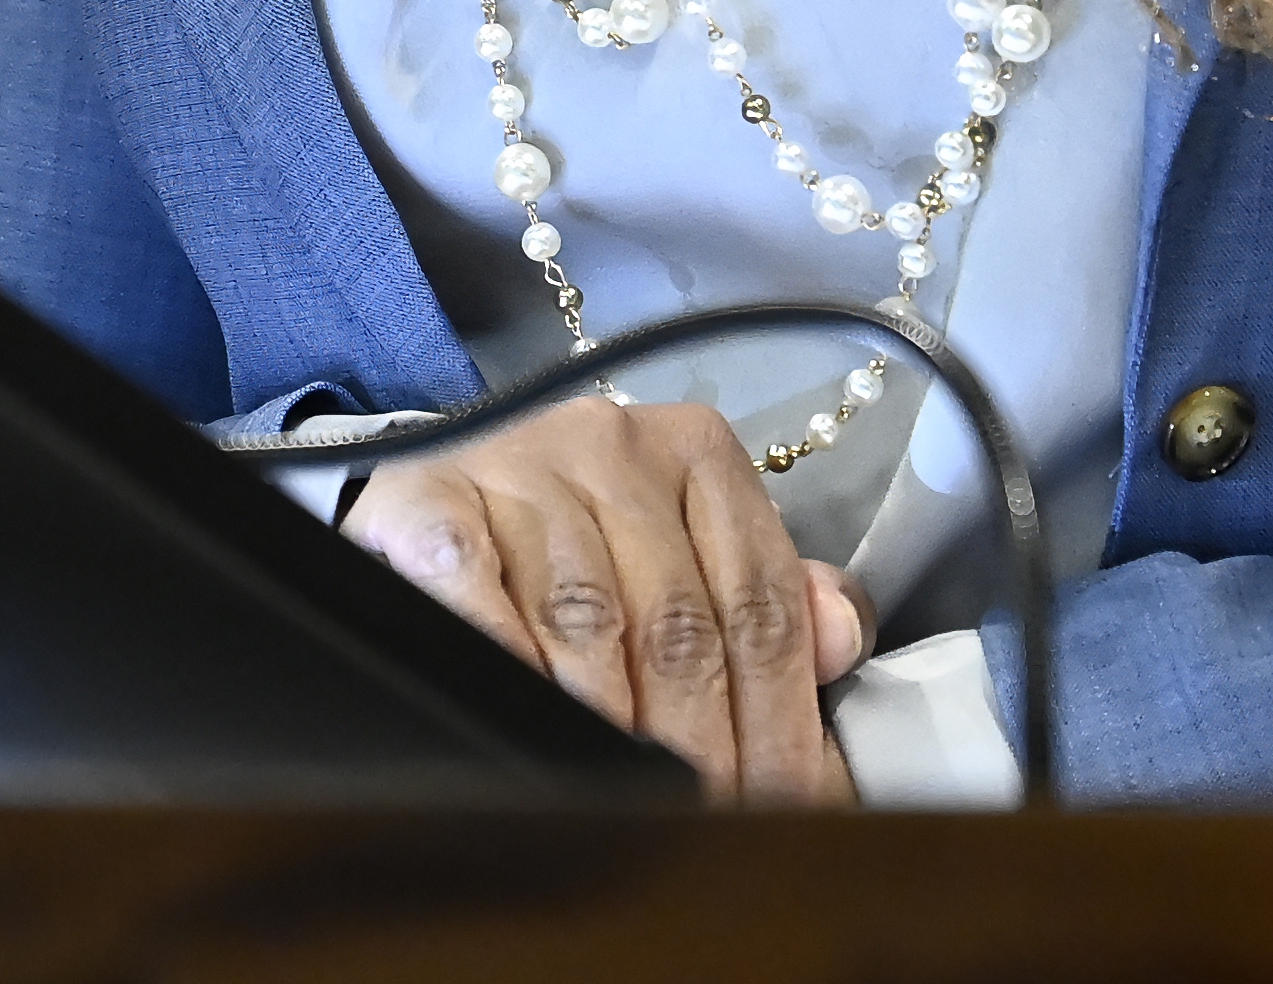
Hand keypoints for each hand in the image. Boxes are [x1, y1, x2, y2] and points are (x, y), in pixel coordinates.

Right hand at [344, 396, 871, 802]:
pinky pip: (482, 607)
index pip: (761, 604)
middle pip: (683, 626)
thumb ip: (765, 598)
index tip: (786, 807)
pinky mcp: (430, 502)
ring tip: (632, 811)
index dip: (781, 723)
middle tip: (711, 829)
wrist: (431, 496)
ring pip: (590, 627)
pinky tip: (535, 740)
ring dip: (615, 736)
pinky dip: (514, 681)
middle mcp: (613, 444)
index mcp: (696, 453)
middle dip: (704, 751)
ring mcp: (519, 468)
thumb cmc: (573, 544)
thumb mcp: (679, 550)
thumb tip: (841, 637)